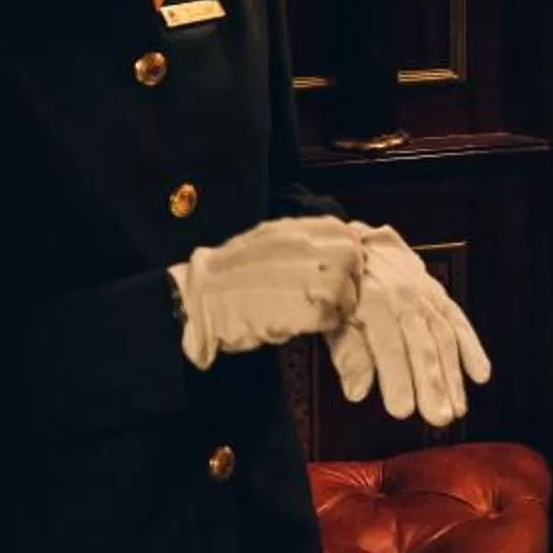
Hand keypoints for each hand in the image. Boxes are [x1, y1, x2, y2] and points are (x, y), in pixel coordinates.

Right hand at [169, 216, 360, 368]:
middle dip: (348, 281)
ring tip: (315, 310)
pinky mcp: (302, 309)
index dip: (348, 257)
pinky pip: (332, 318)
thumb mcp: (268, 241)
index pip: (347, 236)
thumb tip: (338, 246)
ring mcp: (305, 275)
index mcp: (295, 228)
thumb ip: (303, 241)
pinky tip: (303, 322)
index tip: (340, 272)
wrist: (199, 300)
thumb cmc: (230, 275)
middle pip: (353, 263)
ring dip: (338, 305)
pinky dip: (324, 324)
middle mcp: (304, 246)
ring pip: (347, 292)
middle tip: (332, 296)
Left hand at [326, 224, 491, 425]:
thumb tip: (358, 393)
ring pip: (444, 337)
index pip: (388, 345)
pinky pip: (459, 321)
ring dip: (453, 375)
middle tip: (439, 417)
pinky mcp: (439, 295)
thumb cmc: (342, 289)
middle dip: (432, 383)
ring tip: (458, 408)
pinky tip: (480, 375)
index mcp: (372, 301)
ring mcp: (425, 294)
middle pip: (422, 344)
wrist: (359, 244)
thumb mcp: (333, 318)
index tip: (402, 410)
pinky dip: (472, 348)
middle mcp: (403, 296)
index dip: (397, 378)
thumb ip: (348, 355)